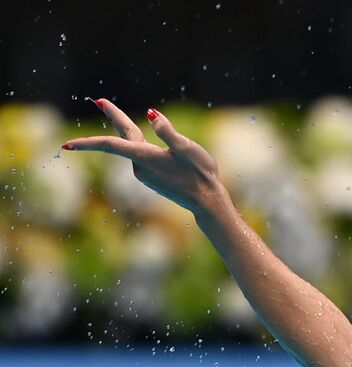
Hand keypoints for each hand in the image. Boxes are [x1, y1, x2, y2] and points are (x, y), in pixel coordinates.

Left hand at [62, 98, 226, 214]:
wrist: (207, 201)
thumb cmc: (200, 174)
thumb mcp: (187, 147)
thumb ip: (167, 130)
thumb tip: (150, 113)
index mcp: (144, 156)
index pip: (109, 145)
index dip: (87, 142)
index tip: (66, 145)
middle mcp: (139, 166)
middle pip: (121, 139)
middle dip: (114, 120)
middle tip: (100, 101)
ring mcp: (144, 174)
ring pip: (135, 149)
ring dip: (137, 135)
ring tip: (144, 126)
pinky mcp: (151, 179)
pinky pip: (143, 158)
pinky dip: (146, 148)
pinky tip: (165, 152)